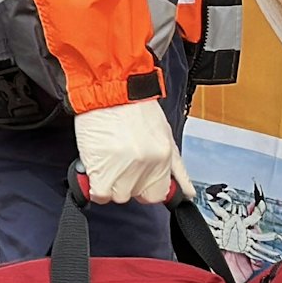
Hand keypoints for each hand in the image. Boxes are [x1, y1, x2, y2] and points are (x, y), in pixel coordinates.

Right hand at [73, 99, 191, 203]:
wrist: (109, 86)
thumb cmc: (134, 105)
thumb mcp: (164, 134)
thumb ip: (176, 168)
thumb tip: (187, 192)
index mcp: (164, 157)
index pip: (157, 194)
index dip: (143, 187)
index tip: (135, 179)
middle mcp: (148, 164)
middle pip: (135, 195)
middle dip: (126, 184)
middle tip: (117, 166)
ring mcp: (124, 167)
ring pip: (117, 195)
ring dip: (109, 184)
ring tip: (104, 163)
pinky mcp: (102, 167)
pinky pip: (100, 194)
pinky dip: (95, 188)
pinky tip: (94, 173)